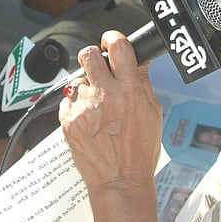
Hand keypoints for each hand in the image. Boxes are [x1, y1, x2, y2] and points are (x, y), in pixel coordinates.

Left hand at [60, 33, 162, 197]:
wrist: (119, 183)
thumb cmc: (140, 152)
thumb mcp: (152, 113)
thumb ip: (142, 83)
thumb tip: (139, 59)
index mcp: (129, 92)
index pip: (118, 47)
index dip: (113, 38)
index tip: (111, 41)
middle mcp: (105, 97)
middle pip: (89, 54)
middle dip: (95, 58)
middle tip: (100, 70)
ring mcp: (84, 109)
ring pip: (78, 80)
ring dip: (87, 88)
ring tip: (98, 109)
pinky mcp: (68, 121)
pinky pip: (68, 100)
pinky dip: (77, 106)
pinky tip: (89, 122)